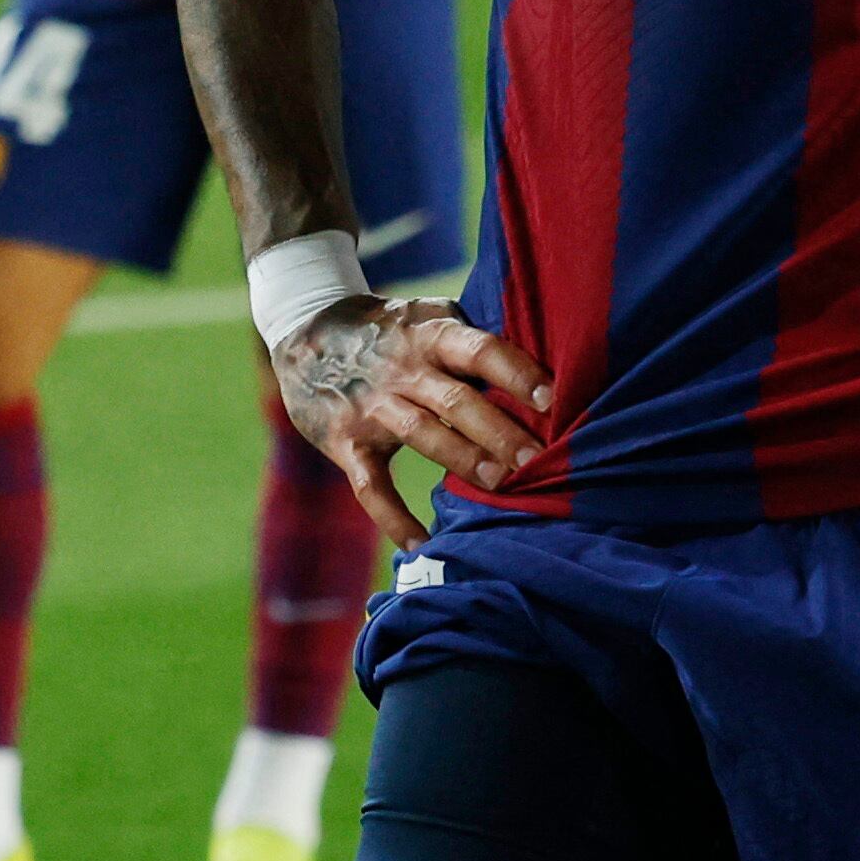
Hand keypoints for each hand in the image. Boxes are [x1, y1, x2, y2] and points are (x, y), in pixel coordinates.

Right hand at [270, 294, 554, 547]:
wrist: (307, 333)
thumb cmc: (394, 330)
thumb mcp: (430, 316)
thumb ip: (474, 336)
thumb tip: (545, 361)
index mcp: (430, 336)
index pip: (479, 351)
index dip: (516, 373)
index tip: (552, 400)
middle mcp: (401, 369)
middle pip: (455, 400)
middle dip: (498, 431)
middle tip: (536, 459)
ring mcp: (370, 406)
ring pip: (421, 434)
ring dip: (462, 459)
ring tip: (501, 484)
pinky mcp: (343, 441)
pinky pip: (369, 485)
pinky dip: (393, 517)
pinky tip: (421, 544)